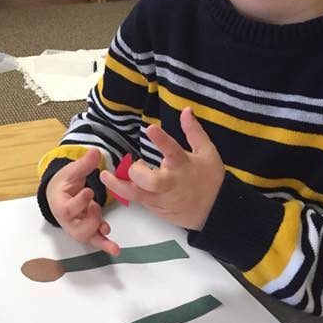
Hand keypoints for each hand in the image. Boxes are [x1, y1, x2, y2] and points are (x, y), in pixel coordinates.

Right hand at [46, 148, 119, 255]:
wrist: (58, 196)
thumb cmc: (64, 184)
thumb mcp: (71, 172)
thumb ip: (84, 164)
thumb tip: (95, 151)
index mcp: (60, 205)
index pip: (67, 209)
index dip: (79, 202)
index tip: (89, 191)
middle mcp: (67, 221)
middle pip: (76, 229)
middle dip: (90, 220)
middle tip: (95, 207)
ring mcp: (77, 228)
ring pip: (86, 237)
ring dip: (98, 235)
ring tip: (106, 228)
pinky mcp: (88, 232)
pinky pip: (96, 241)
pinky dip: (105, 245)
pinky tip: (115, 249)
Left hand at [101, 108, 224, 230]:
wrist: (216, 212)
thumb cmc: (211, 179)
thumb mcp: (207, 152)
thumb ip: (194, 131)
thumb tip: (185, 110)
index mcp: (184, 165)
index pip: (173, 151)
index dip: (162, 140)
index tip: (151, 128)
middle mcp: (172, 183)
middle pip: (152, 181)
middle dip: (138, 172)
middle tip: (135, 165)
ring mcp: (162, 198)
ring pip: (138, 195)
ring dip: (119, 185)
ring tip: (105, 176)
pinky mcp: (156, 208)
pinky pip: (138, 200)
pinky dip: (126, 191)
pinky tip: (114, 183)